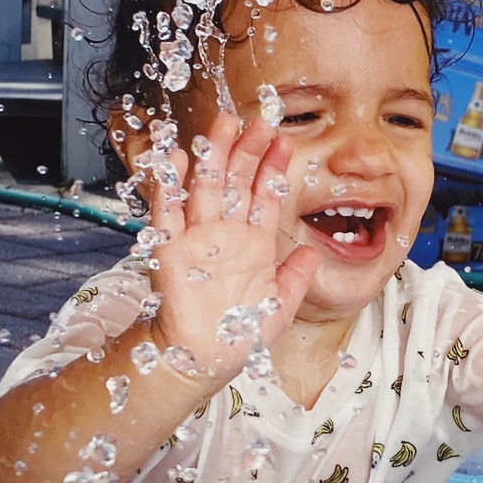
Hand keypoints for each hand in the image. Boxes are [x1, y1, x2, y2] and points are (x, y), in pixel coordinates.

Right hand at [144, 114, 317, 380]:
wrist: (203, 360)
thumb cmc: (238, 336)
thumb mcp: (279, 306)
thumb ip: (297, 278)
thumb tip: (314, 251)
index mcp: (253, 245)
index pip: (264, 197)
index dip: (273, 169)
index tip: (284, 141)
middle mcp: (225, 236)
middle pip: (235, 183)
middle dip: (247, 151)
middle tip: (258, 122)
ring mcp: (197, 239)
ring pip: (205, 188)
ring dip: (213, 156)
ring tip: (223, 125)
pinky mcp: (169, 250)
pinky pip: (168, 212)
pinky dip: (171, 185)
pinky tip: (178, 158)